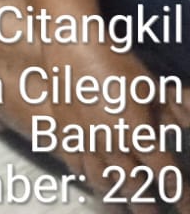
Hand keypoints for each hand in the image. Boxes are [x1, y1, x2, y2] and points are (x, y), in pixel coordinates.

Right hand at [40, 41, 184, 211]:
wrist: (71, 42)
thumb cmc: (111, 58)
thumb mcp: (149, 84)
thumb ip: (169, 110)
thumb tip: (183, 123)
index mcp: (138, 131)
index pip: (164, 172)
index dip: (178, 192)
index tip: (183, 203)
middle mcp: (111, 140)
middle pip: (133, 184)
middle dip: (146, 204)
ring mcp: (84, 137)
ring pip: (102, 179)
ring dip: (115, 195)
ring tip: (122, 207)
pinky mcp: (63, 129)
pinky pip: (74, 162)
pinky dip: (86, 176)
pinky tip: (92, 179)